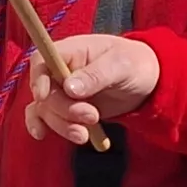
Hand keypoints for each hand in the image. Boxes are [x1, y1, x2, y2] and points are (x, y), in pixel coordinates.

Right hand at [27, 34, 159, 145]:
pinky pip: (48, 119)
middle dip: (63, 110)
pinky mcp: (67, 109)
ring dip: (61, 125)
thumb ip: (96, 75)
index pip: (41, 60)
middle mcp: (60, 70)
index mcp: (71, 50)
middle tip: (92, 116)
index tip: (44, 97)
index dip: (38, 79)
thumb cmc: (135, 63)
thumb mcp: (121, 65)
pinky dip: (49, 128)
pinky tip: (48, 136)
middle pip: (45, 92)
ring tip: (84, 136)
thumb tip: (69, 88)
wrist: (148, 82)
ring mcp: (62, 91)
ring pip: (45, 110)